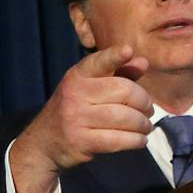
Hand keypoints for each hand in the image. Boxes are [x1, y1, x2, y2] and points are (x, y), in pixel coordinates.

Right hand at [8, 45, 153, 192]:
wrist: (44, 142)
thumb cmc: (75, 110)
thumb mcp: (90, 88)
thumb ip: (118, 74)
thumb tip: (142, 62)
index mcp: (77, 76)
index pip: (98, 63)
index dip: (114, 56)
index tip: (128, 50)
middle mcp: (75, 94)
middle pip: (124, 91)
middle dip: (144, 102)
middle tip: (148, 109)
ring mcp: (76, 118)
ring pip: (125, 118)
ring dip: (143, 124)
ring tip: (145, 126)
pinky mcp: (81, 141)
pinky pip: (119, 140)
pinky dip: (136, 140)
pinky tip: (139, 139)